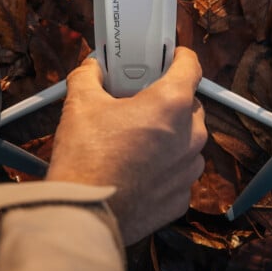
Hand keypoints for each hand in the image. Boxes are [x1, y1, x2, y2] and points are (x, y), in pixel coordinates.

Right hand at [46, 47, 206, 244]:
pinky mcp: (181, 197)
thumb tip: (91, 69)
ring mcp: (188, 169)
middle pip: (189, 105)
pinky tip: (138, 167)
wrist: (84, 213)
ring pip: (188, 140)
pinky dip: (165, 167)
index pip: (190, 67)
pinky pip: (180, 172)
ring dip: (169, 135)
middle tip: (139, 102)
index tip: (171, 56)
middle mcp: (189, 135)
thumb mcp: (80, 103)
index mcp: (171, 104)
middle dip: (168, 101)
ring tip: (136, 139)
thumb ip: (89, 76)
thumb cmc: (86, 158)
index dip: (179, 57)